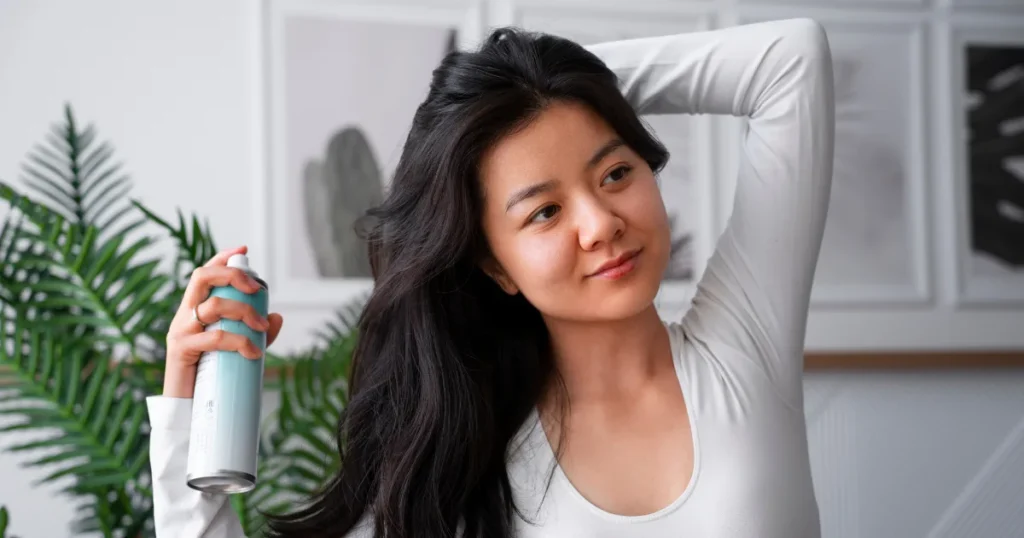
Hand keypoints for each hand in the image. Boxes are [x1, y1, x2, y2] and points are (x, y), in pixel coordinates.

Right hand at [162, 245, 283, 397]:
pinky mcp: (180, 349)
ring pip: (213, 306)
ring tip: (261, 327)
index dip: (222, 258)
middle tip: (257, 290)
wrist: (189, 409)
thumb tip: (278, 316)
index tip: (244, 250)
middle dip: (233, 276)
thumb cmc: (213, 375)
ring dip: (244, 312)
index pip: (204, 274)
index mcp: (195, 309)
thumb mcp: (239, 349)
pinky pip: (214, 337)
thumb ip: (258, 333)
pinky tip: (253, 350)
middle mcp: (184, 314)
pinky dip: (239, 341)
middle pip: (202, 277)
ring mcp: (180, 330)